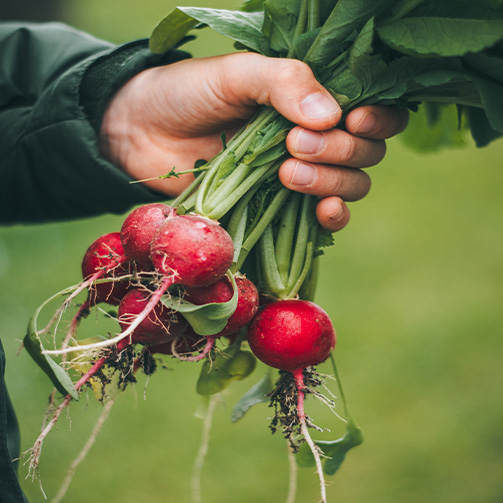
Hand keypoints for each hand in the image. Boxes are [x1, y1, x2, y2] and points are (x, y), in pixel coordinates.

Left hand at [100, 53, 407, 230]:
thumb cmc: (189, 94)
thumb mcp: (237, 75)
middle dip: (340, 150)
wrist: (144, 133)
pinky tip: (321, 211)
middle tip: (295, 144)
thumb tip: (333, 116)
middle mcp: (315, 138)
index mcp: (313, 100)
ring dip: (332, 182)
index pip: (373, 110)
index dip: (378, 119)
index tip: (354, 119)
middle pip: (365, 152)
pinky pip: (326, 219)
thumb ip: (285, 82)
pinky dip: (332, 217)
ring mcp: (301, 176)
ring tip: (287, 172)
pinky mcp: (281, 208)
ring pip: (351, 185)